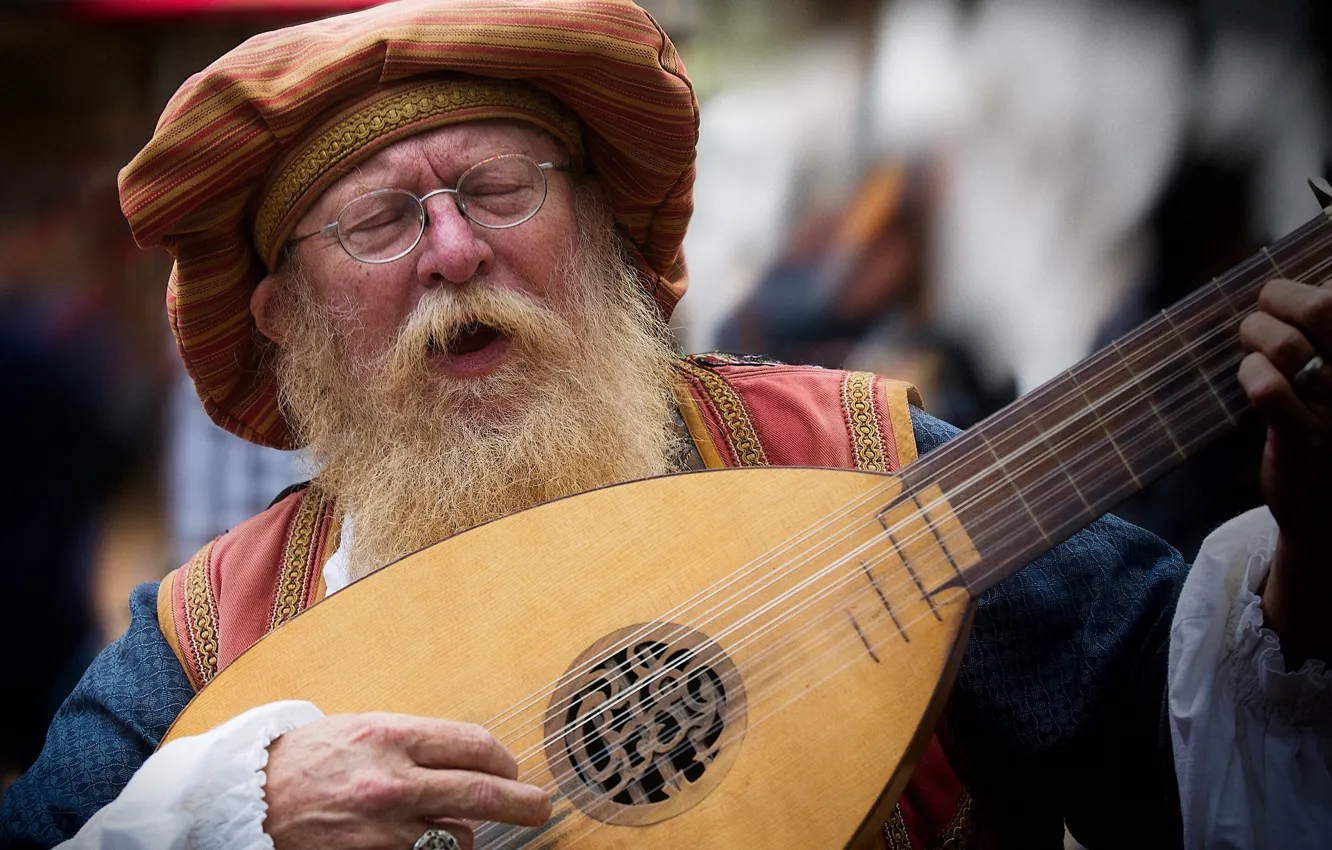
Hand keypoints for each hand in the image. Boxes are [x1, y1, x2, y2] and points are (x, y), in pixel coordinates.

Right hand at [263, 712, 550, 849]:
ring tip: (437, 824)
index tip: (512, 768)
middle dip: (522, 803)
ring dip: (459, 833)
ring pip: (456, 837)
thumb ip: (416, 741)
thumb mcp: (363, 728)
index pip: (475, 745)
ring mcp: (383, 828)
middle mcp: (393, 781)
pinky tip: (421, 841)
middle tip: (540, 807)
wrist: (246, 797)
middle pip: (483, 792)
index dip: (504, 759)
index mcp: (392, 735)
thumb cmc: (308, 758)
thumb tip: (471, 755)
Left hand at [1238, 277, 1331, 665]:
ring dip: (1258, 335)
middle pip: (1324, 305)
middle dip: (1281, 298)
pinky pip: (1269, 390)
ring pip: (1288, 345)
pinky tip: (1254, 380)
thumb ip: (1328, 330)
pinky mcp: (1304, 441)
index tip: (1298, 307)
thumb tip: (1319, 278)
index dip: (1317, 286)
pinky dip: (1252, 374)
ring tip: (1257, 348)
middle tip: (1267, 314)